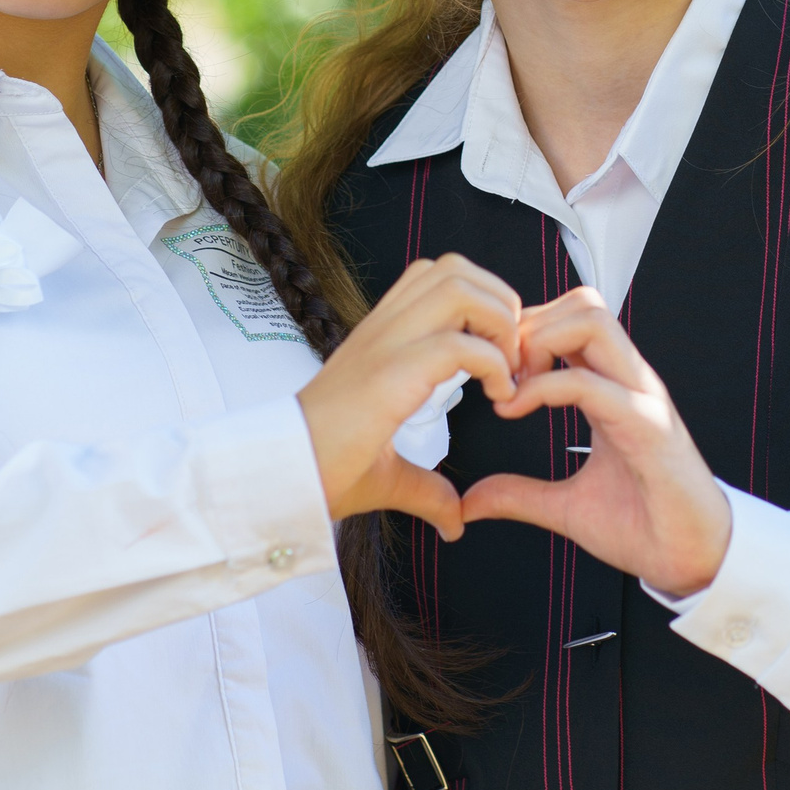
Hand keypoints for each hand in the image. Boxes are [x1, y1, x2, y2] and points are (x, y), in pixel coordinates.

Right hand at [297, 254, 520, 540]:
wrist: (279, 481)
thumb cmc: (323, 473)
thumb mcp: (388, 475)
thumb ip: (426, 489)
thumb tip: (454, 520)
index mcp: (381, 339)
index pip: (436, 278)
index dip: (481, 301)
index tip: (500, 353)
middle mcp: (382, 330)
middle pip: (453, 268)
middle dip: (499, 301)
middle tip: (510, 354)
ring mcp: (383, 346)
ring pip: (457, 287)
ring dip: (498, 322)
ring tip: (506, 369)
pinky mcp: (389, 375)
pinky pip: (459, 344)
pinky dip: (493, 363)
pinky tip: (498, 397)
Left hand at [459, 288, 733, 597]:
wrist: (693, 560)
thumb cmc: (645, 526)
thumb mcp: (566, 507)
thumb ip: (520, 495)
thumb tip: (471, 500)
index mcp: (613, 390)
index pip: (572, 319)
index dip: (526, 333)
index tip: (494, 375)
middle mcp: (629, 382)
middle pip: (583, 303)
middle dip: (530, 326)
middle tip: (501, 374)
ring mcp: (641, 397)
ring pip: (592, 322)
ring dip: (539, 344)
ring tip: (514, 387)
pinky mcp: (647, 425)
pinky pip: (590, 382)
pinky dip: (542, 388)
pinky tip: (516, 410)